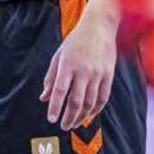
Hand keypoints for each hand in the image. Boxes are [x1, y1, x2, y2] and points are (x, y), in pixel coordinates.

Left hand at [40, 7, 117, 130]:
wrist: (100, 26)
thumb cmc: (75, 41)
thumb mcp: (58, 56)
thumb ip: (51, 78)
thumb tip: (44, 98)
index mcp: (68, 64)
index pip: (60, 90)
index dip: (55, 107)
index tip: (51, 119)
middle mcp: (84, 70)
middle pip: (76, 100)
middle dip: (69, 117)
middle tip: (63, 126)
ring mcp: (98, 73)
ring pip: (90, 102)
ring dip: (81, 116)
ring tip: (74, 123)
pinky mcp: (109, 75)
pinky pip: (103, 98)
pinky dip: (95, 109)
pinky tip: (88, 114)